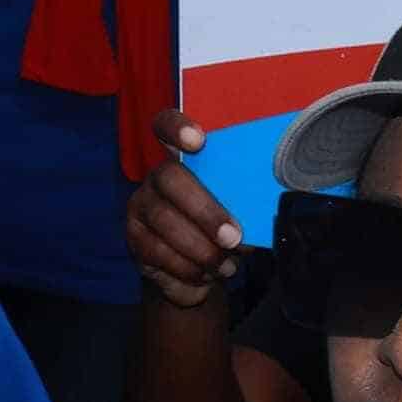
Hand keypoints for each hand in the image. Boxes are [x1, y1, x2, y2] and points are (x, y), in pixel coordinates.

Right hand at [125, 114, 239, 308]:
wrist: (196, 274)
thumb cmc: (223, 232)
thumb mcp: (239, 213)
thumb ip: (246, 202)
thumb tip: (267, 205)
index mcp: (185, 160)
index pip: (166, 126)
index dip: (176, 127)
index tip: (197, 141)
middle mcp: (157, 177)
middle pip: (170, 179)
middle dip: (204, 210)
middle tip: (232, 237)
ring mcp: (141, 206)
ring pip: (164, 220)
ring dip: (201, 248)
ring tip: (226, 265)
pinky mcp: (134, 237)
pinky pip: (157, 251)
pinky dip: (188, 267)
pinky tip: (206, 273)